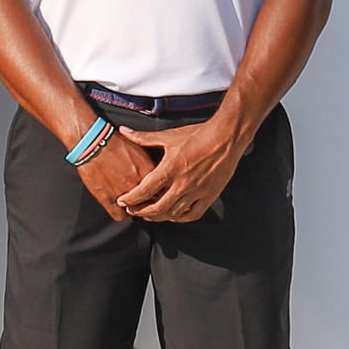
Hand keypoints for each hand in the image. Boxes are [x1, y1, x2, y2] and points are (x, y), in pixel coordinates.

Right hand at [73, 131, 158, 222]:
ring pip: (136, 212)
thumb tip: (155, 172)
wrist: (94, 142)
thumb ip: (148, 164)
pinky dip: (120, 214)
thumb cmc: (114, 141)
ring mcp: (125, 194)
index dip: (158, 193)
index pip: (163, 191)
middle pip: (152, 204)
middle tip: (143, 202)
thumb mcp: (140, 148)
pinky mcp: (110, 200)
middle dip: (148, 203)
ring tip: (131, 205)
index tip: (154, 193)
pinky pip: (120, 216)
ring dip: (134, 210)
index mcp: (152, 172)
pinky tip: (118, 208)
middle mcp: (141, 185)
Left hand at [114, 118, 246, 221]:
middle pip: (157, 207)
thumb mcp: (168, 136)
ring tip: (149, 214)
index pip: (144, 191)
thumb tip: (124, 131)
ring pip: (173, 213)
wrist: (227, 137)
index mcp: (170, 169)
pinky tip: (173, 215)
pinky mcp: (210, 195)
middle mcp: (182, 184)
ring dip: (158, 216)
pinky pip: (193, 214)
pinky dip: (181, 218)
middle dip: (141, 212)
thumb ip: (144, 138)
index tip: (122, 202)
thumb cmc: (198, 135)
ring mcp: (197, 192)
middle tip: (132, 211)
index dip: (130, 199)